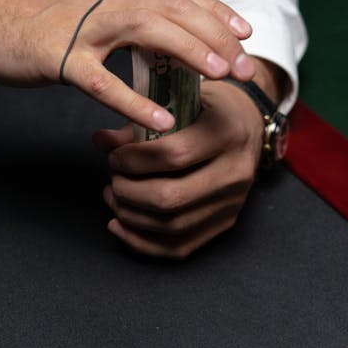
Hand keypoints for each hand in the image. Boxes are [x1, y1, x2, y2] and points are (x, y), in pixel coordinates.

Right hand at [0, 0, 255, 133]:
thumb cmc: (24, 28)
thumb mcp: (80, 24)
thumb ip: (116, 35)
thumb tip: (152, 51)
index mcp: (110, 2)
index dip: (213, 9)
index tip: (243, 30)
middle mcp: (103, 9)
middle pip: (171, 9)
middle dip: (214, 34)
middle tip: (243, 65)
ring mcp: (80, 32)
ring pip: (145, 30)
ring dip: (188, 50)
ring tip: (219, 75)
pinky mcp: (56, 59)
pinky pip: (101, 80)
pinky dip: (135, 99)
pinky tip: (161, 118)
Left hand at [93, 59, 287, 259]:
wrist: (246, 126)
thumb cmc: (205, 109)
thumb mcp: (177, 101)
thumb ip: (139, 122)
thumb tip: (101, 142)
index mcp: (227, 133)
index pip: (173, 156)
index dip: (133, 160)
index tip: (114, 156)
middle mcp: (236, 172)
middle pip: (170, 198)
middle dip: (128, 192)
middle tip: (112, 179)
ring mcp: (233, 203)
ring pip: (171, 226)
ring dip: (130, 216)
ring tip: (112, 196)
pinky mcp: (225, 223)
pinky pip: (179, 247)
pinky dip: (142, 242)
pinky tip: (118, 225)